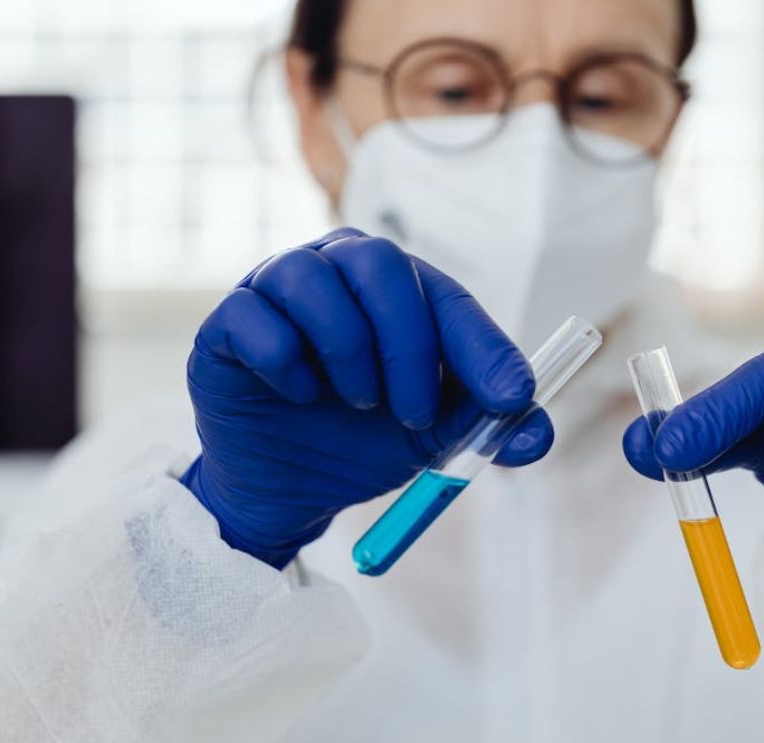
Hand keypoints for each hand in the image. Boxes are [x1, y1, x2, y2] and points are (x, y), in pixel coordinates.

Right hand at [181, 229, 552, 567]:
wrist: (292, 490)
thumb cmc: (368, 442)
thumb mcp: (437, 439)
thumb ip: (487, 428)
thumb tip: (539, 432)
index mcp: (398, 292)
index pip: (446, 297)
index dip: (481, 347)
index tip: (510, 399)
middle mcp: (338, 273)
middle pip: (379, 264)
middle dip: (408, 345)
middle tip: (413, 414)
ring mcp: (275, 291)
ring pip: (310, 278)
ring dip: (347, 348)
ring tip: (356, 402)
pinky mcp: (224, 325)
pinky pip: (250, 315)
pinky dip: (283, 359)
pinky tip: (299, 395)